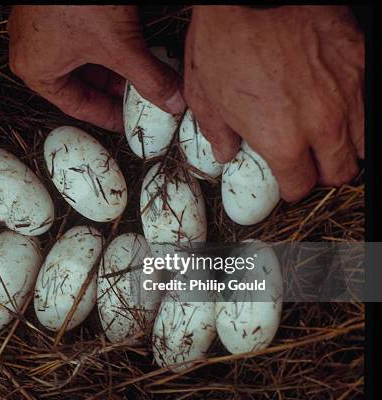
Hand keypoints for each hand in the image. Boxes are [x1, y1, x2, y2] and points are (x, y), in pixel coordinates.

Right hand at [8, 5, 184, 131]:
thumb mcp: (119, 44)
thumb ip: (149, 77)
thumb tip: (171, 100)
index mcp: (37, 71)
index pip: (78, 106)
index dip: (108, 116)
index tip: (128, 121)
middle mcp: (32, 52)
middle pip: (80, 83)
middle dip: (114, 89)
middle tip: (140, 96)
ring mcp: (39, 28)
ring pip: (81, 59)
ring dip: (111, 65)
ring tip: (138, 68)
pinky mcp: (50, 9)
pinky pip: (78, 37)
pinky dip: (103, 43)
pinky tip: (125, 41)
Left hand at [184, 6, 363, 200]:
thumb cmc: (225, 42)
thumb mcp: (205, 96)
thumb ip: (219, 134)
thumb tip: (226, 152)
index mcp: (282, 141)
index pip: (300, 186)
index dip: (291, 188)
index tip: (287, 181)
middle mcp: (322, 125)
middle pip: (339, 173)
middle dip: (323, 174)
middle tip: (310, 164)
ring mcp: (348, 94)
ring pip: (363, 144)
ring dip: (345, 148)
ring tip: (328, 140)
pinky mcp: (361, 63)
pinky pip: (368, 105)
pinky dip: (357, 115)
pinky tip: (339, 107)